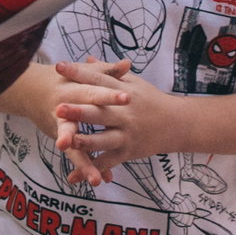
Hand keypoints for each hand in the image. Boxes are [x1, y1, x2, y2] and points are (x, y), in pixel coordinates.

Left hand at [52, 56, 169, 181]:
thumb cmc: (151, 100)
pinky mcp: (127, 152)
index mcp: (123, 92)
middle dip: (79, 110)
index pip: (99, 81)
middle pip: (99, 111)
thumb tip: (88, 58)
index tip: (59, 66)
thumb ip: (109, 72)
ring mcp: (126, 134)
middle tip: (58, 107)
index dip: (79, 73)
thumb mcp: (133, 83)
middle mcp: (125, 114)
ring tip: (66, 142)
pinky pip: (107, 162)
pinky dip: (91, 170)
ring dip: (85, 141)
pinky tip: (74, 176)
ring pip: (103, 140)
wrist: (177, 124)